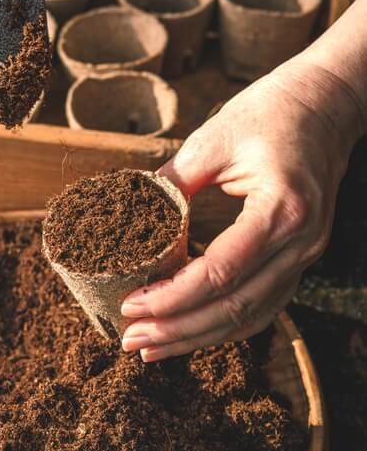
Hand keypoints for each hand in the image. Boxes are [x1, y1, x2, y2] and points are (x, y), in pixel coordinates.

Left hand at [121, 56, 365, 360]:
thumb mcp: (212, 139)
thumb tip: (126, 213)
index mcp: (281, 210)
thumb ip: (172, 182)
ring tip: (151, 347)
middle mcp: (301, 242)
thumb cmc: (269, 112)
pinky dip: (225, 323)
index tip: (131, 304)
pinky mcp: (299, 256)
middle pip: (236, 307)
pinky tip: (191, 331)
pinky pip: (264, 304)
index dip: (172, 296)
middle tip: (131, 340)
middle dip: (179, 330)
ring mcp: (305, 254)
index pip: (221, 273)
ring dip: (199, 336)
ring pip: (252, 316)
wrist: (324, 104)